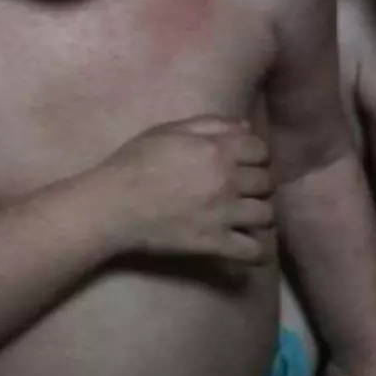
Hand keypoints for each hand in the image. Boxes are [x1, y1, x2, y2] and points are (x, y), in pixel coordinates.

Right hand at [95, 117, 274, 262]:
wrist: (109, 206)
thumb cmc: (133, 164)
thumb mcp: (168, 131)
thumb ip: (210, 124)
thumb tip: (245, 126)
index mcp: (217, 150)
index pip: (261, 150)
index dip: (255, 156)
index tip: (243, 164)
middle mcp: (227, 180)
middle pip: (266, 182)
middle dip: (257, 184)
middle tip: (243, 190)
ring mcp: (223, 214)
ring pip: (266, 215)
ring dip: (259, 215)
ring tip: (246, 217)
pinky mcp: (213, 243)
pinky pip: (252, 251)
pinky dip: (254, 252)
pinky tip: (246, 246)